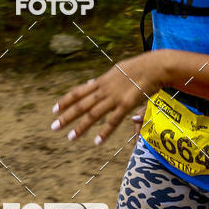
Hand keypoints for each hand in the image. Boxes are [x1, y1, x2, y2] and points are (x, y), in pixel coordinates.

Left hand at [51, 50, 166, 144]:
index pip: (78, 92)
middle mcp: (104, 90)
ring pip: (93, 114)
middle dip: (66, 116)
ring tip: (71, 138)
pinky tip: (97, 141)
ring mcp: (114, 97)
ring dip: (81, 127)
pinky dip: (105, 132)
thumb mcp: (117, 70)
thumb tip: (92, 83)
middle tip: (54, 127)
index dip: (65, 101)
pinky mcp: (126, 105)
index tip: (54, 109)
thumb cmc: (139, 67)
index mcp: (102, 81)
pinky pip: (113, 120)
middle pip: (81, 104)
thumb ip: (104, 80)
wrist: (154, 66)